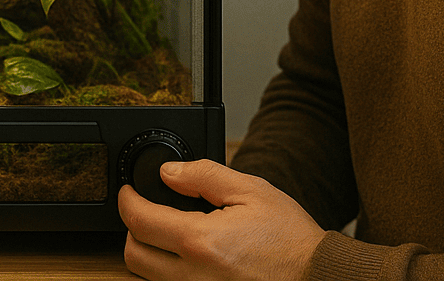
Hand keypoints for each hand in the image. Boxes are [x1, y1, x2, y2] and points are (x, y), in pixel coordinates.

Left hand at [119, 160, 325, 280]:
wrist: (315, 276)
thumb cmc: (290, 239)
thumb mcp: (251, 191)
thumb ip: (205, 176)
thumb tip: (169, 172)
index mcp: (202, 242)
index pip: (140, 220)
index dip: (127, 200)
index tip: (130, 191)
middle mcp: (193, 276)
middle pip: (133, 254)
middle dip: (132, 227)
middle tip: (146, 210)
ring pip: (147, 277)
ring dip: (149, 251)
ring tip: (169, 231)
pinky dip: (168, 271)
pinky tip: (187, 256)